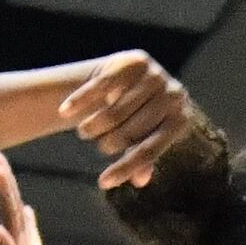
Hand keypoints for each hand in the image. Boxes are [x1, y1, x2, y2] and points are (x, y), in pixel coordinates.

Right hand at [63, 50, 190, 189]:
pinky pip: (101, 87)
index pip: (149, 151)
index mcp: (180, 121)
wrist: (138, 76)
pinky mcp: (133, 62)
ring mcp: (155, 76)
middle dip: (106, 143)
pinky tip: (64, 112)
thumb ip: (143, 159)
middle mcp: (173, 97)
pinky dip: (80, 101)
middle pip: (128, 133)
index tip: (102, 182)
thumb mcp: (146, 137)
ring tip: (85, 131)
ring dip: (93, 126)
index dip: (124, 168)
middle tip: (94, 142)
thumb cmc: (144, 116)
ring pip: (114, 113)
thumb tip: (140, 181)